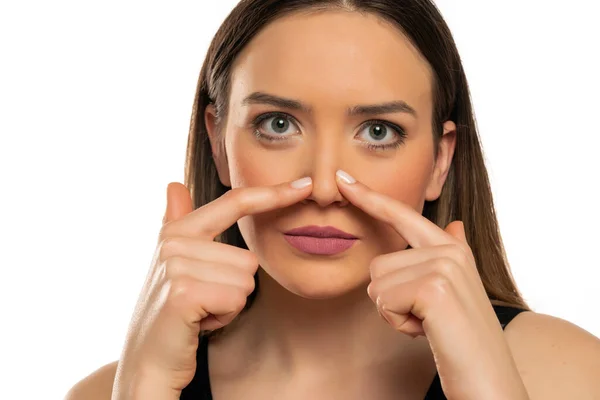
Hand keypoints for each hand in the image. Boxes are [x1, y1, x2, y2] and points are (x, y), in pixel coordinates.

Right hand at [112, 178, 312, 399]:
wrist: (148, 361)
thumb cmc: (172, 313)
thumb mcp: (174, 263)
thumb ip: (178, 221)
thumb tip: (174, 185)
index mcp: (177, 231)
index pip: (234, 202)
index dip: (272, 194)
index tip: (305, 186)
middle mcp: (174, 242)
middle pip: (249, 258)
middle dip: (234, 288)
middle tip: (202, 303)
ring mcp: (177, 266)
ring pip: (246, 280)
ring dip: (229, 304)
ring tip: (199, 312)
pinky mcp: (184, 293)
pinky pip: (237, 299)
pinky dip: (224, 317)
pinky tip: (198, 323)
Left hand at [335, 170, 528, 399]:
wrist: (489, 380)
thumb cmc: (462, 338)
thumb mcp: (456, 290)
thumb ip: (449, 254)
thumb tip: (454, 224)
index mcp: (452, 247)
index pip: (402, 216)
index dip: (370, 198)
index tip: (342, 181)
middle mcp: (449, 250)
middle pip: (378, 264)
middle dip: (390, 299)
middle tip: (426, 318)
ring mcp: (444, 265)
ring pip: (377, 283)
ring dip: (395, 313)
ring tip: (429, 324)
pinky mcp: (434, 287)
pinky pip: (383, 302)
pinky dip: (398, 324)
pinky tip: (428, 331)